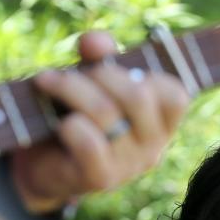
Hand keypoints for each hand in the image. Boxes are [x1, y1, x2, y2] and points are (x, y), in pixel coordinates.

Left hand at [10, 31, 189, 213]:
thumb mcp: (92, 82)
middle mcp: (152, 147)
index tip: (115, 70)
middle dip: (100, 74)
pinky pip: (89, 143)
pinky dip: (69, 125)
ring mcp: (128, 165)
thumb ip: (100, 57)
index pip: (175, 96)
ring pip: (106, 114)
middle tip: (72, 74)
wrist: (45, 166)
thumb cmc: (77, 116)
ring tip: (46, 81)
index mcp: (160, 124)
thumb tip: (97, 41)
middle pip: (138, 97)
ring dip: (70, 89)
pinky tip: (57, 122)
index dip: (147, 75)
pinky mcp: (101, 178)